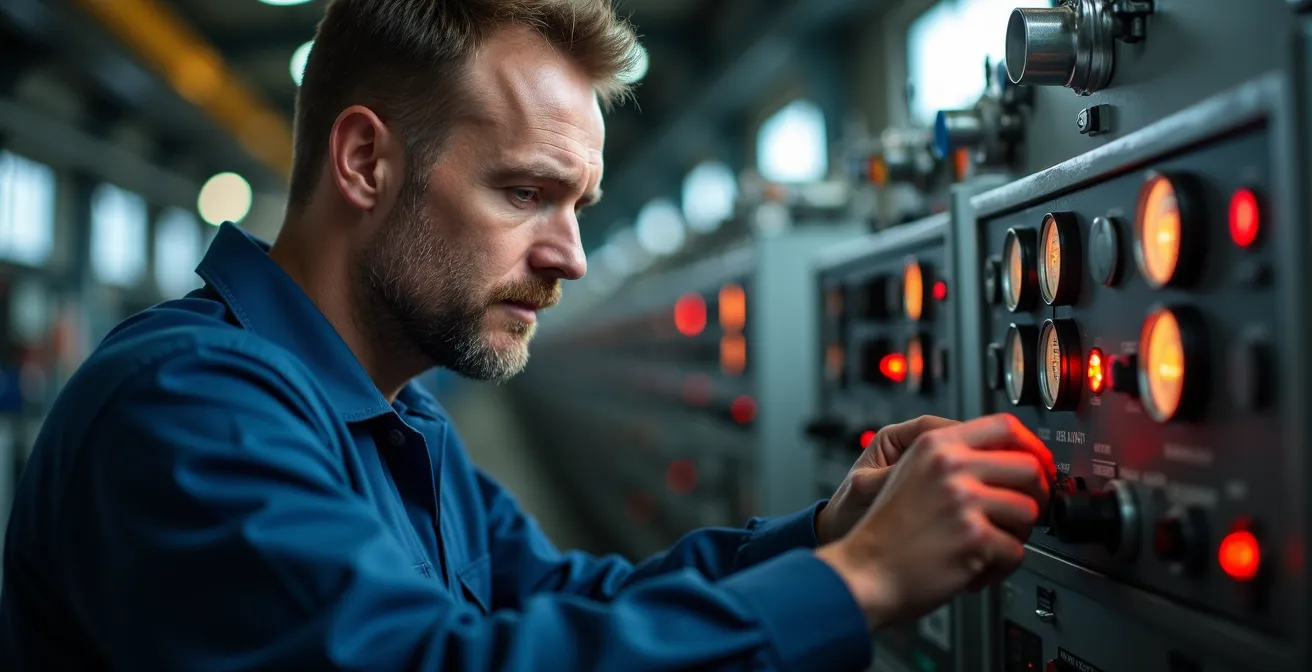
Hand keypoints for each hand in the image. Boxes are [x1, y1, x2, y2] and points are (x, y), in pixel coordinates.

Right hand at [815, 414, 1055, 629]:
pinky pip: (1016, 551)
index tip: (1039, 463)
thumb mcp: (911, 473)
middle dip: (1035, 495)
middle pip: (1028, 467)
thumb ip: (953, 459)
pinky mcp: (973, 537)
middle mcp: (951, 467)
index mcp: (937, 445)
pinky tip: (977, 567)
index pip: (1004, 426)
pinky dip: (1000, 567)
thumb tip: (1008, 460)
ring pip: (1029, 512)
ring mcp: (963, 501)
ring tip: (990, 545)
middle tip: (1021, 513)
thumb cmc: (887, 532)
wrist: (865, 572)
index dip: (1032, 446)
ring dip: (1016, 535)